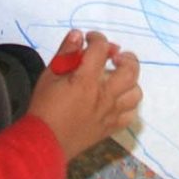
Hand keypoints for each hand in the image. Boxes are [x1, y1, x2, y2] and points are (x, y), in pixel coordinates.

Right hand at [28, 29, 141, 156]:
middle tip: (114, 56)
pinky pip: (130, 115)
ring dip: (129, 81)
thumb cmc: (43, 108)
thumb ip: (65, 53)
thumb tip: (78, 35)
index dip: (97, 38)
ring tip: (117, 78)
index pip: (101, 49)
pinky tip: (116, 100)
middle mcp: (104, 96)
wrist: (43, 143)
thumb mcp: (49, 75)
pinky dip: (127, 105)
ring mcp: (110, 114)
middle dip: (126, 57)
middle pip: (130, 70)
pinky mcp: (109, 128)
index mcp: (86, 80)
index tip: (89, 39)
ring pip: (135, 93)